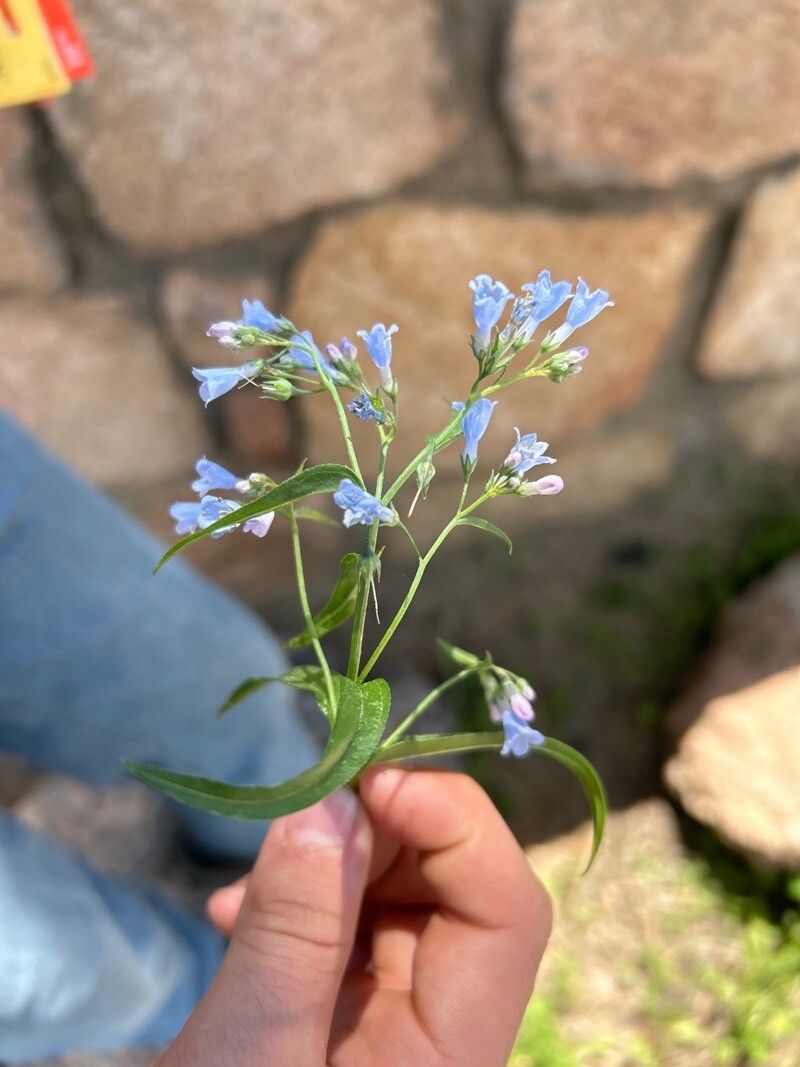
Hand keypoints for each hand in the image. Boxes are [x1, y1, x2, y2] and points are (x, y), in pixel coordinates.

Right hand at [157, 767, 550, 1066]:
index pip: (509, 912)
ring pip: (406, 892)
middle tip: (296, 815)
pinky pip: (355, 921)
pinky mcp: (359, 1006)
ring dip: (332, 862)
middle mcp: (449, 1030)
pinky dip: (304, 896)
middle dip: (382, 832)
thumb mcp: (250, 1050)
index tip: (367, 780)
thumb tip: (333, 798)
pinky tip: (238, 914)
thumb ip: (297, 925)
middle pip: (460, 888)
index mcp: (455, 1056)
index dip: (454, 824)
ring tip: (247, 892)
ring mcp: (405, 1017)